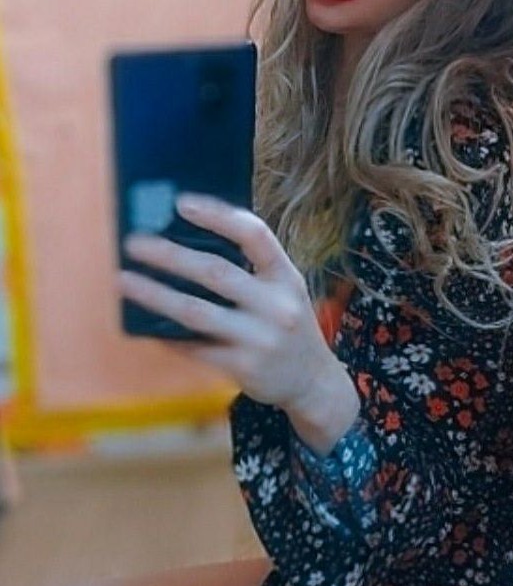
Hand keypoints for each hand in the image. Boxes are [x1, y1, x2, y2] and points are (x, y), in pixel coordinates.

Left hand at [117, 194, 338, 411]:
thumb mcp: (285, 291)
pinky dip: (167, 334)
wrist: (313, 382)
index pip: (255, 235)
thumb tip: (190, 239)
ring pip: (196, 312)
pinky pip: (194, 347)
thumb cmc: (290, 326)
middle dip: (170, 255)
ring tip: (124, 280)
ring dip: (155, 294)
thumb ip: (252, 268)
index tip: (181, 203)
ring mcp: (259, 339)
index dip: (218, 216)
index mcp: (286, 277)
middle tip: (134, 243)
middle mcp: (276, 305)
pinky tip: (145, 324)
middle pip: (216, 272)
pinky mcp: (242, 367)